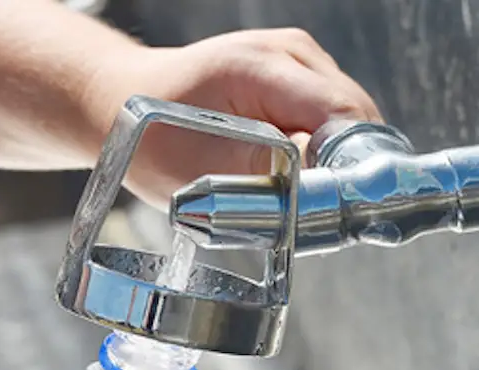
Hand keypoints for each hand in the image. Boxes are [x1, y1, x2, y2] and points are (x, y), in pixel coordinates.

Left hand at [86, 28, 382, 207]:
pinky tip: (285, 166)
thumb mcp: (202, 167)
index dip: (351, 166)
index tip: (338, 207)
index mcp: (264, 67)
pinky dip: (317, 148)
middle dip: (341, 166)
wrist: (123, 102)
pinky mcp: (298, 75)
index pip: (345, 115)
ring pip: (347, 120)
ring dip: (329, 159)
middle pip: (355, 117)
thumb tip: (328, 178)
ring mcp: (298, 58)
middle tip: (310, 207)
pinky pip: (329, 118)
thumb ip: (269, 170)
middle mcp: (291, 52)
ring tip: (291, 186)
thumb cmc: (153, 135)